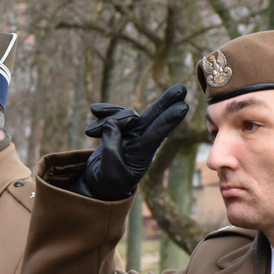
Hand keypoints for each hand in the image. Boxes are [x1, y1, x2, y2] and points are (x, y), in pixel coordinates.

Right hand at [79, 84, 188, 200]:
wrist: (98, 186)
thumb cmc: (108, 183)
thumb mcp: (109, 168)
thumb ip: (111, 143)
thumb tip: (113, 121)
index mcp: (142, 155)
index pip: (157, 134)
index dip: (169, 120)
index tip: (184, 107)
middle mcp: (140, 142)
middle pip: (154, 118)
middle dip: (166, 102)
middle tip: (181, 88)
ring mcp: (132, 134)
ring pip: (126, 115)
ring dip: (108, 117)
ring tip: (90, 132)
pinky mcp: (120, 130)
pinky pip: (115, 115)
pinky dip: (104, 114)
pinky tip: (94, 112)